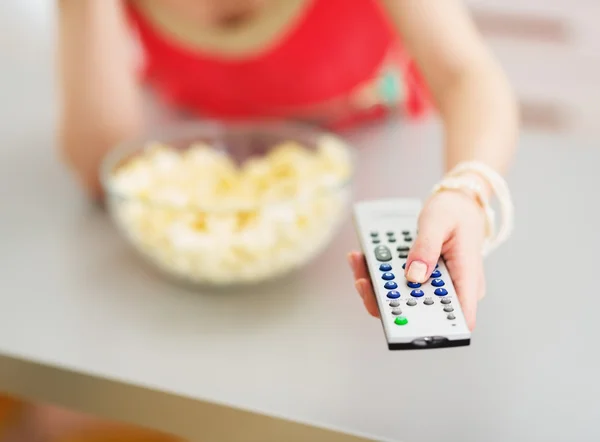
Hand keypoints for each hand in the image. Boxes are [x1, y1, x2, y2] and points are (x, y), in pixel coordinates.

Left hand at [348, 190, 486, 329]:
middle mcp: (451, 289)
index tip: (400, 320)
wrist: (457, 203)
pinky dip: (379, 272)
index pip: (458, 318)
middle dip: (386, 300)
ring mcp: (433, 285)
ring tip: (358, 260)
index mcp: (466, 279)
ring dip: (376, 284)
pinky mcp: (420, 278)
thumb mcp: (439, 222)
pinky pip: (397, 283)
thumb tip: (414, 277)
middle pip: (419, 311)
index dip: (432, 329)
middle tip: (363, 280)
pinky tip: (363, 257)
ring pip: (402, 299)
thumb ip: (426, 248)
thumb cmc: (455, 212)